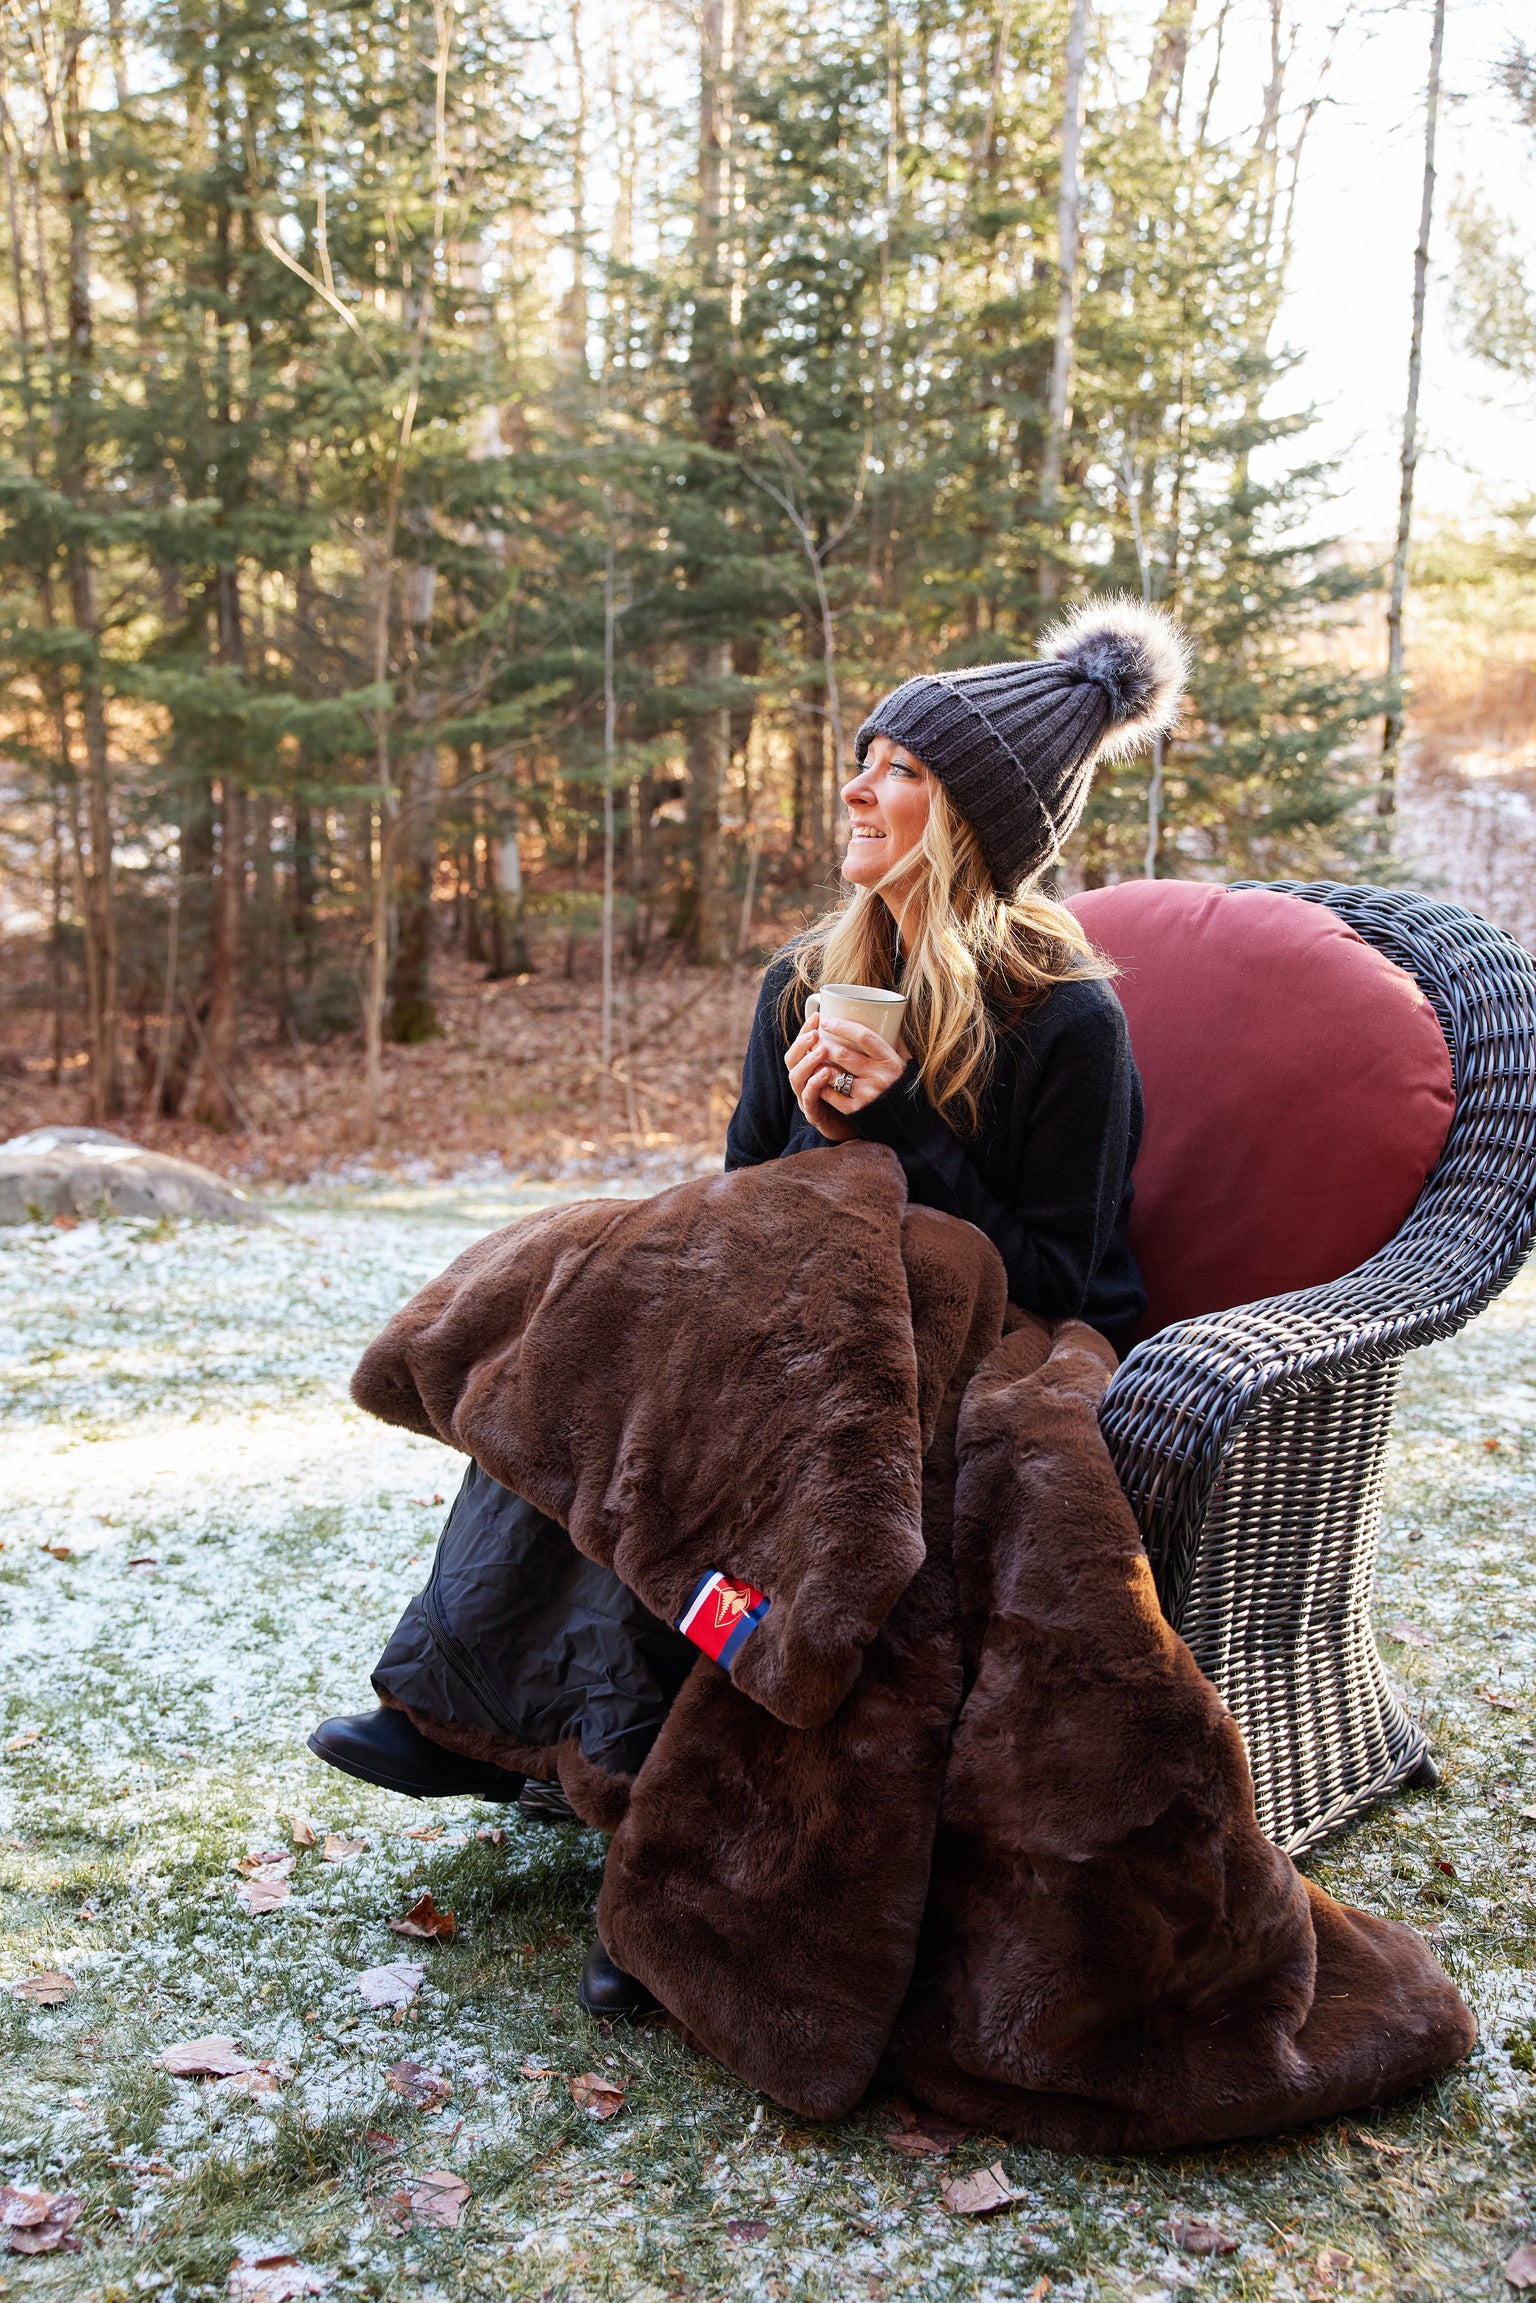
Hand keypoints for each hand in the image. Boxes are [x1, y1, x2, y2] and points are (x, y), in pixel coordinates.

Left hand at [785, 1015, 908, 1140]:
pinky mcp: (857, 1110)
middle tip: (813, 1039)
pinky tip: (816, 1077)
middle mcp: (879, 1076)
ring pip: (834, 1074)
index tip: (827, 1021)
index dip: (842, 1026)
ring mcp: (867, 1094)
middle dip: (823, 1045)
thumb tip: (890, 1018)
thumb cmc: (904, 1088)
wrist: (909, 1124)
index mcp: (891, 1060)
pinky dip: (820, 1084)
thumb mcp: (907, 1064)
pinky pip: (831, 1094)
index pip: (864, 1036)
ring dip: (818, 1064)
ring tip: (810, 1057)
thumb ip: (897, 1043)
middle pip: (843, 1055)